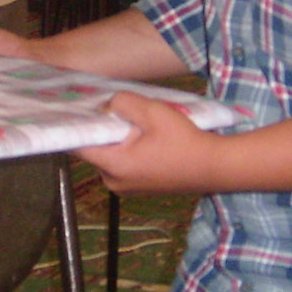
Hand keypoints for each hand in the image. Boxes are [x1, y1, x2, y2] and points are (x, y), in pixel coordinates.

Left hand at [74, 92, 224, 194]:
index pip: (79, 145)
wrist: (214, 167)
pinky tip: (148, 139)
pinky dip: (129, 151)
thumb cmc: (184, 140)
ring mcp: (126, 188)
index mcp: (113, 165)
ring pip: (110, 157)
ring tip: (139, 124)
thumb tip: (106, 106)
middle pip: (95, 150)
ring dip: (119, 140)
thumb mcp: (153, 111)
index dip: (77, 125)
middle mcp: (114, 182)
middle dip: (105, 130)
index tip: (77, 109)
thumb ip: (123, 103)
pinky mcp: (139, 188)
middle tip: (119, 112)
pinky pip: (123, 165)